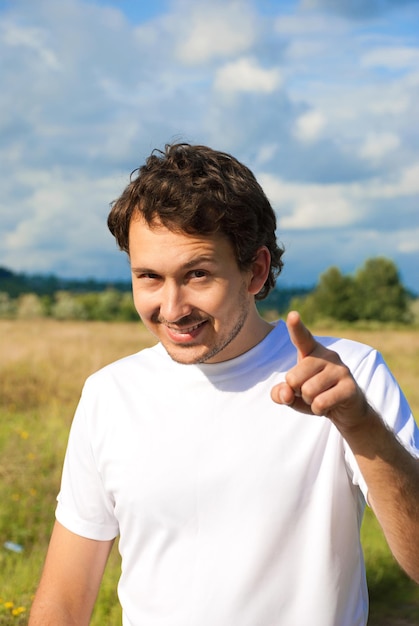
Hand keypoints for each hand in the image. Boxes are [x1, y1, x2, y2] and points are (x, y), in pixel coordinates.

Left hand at [271, 311, 369, 432]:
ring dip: (309, 401)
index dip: (296, 326)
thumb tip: (286, 393)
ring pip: (308, 391)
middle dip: (296, 391)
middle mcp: (328, 356)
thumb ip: (280, 393)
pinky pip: (320, 403)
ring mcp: (341, 370)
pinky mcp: (350, 387)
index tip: (292, 314)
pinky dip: (318, 410)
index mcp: (312, 352)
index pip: (302, 337)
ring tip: (320, 397)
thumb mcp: (292, 395)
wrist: (347, 410)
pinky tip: (329, 405)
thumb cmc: (315, 396)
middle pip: (294, 378)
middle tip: (310, 391)